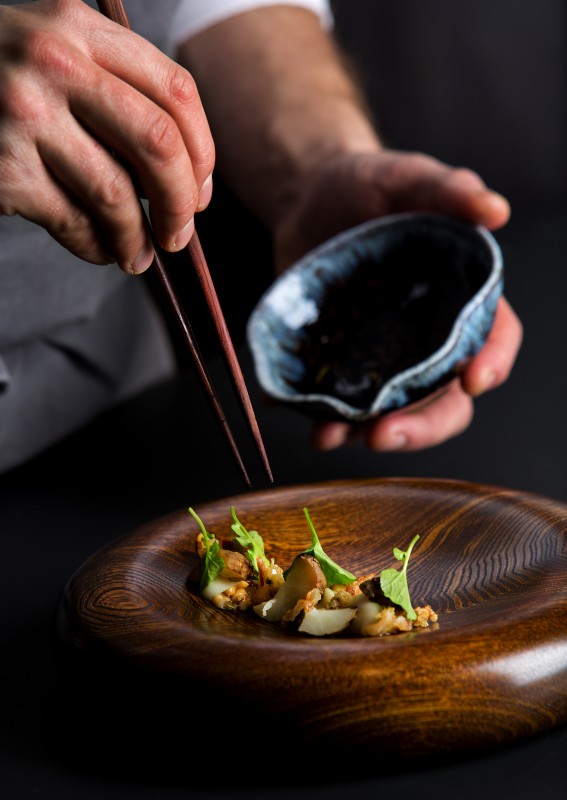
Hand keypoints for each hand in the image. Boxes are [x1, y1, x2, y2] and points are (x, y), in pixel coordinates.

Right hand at [0, 0, 214, 273]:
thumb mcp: (55, 54)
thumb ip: (113, 91)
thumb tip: (184, 179)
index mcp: (80, 27)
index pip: (175, 91)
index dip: (203, 152)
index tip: (201, 192)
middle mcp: (55, 61)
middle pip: (158, 144)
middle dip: (181, 203)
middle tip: (179, 234)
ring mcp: (25, 113)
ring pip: (116, 194)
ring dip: (137, 237)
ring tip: (138, 255)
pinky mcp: (4, 166)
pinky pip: (73, 221)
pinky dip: (95, 246)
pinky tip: (100, 249)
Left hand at [272, 149, 522, 451]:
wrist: (308, 197)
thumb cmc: (369, 185)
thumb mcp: (407, 178)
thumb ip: (448, 190)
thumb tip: (495, 211)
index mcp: (459, 299)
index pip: (494, 340)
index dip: (493, 364)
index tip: (473, 380)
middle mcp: (425, 338)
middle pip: (442, 399)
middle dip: (421, 426)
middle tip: (384, 434)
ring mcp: (380, 355)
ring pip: (387, 412)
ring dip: (361, 432)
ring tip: (328, 436)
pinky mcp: (337, 361)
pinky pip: (333, 399)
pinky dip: (314, 413)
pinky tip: (291, 413)